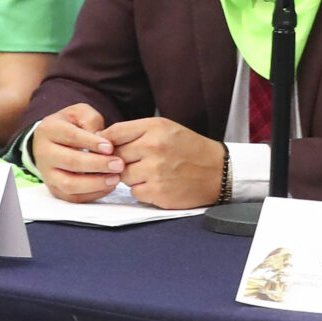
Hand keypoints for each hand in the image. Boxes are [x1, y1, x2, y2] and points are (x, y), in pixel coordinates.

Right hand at [32, 103, 121, 202]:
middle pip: (70, 162)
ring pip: (69, 184)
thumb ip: (91, 121)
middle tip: (119, 164)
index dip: (91, 143)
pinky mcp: (55, 188)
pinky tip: (108, 186)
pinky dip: (92, 194)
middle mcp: (44, 153)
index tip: (110, 147)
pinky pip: (73, 197)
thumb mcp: (80, 113)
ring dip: (95, 183)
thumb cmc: (71, 125)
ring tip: (115, 178)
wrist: (52, 140)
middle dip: (97, 164)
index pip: (70, 136)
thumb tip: (102, 139)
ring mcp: (47, 174)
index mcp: (49, 130)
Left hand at [101, 117, 223, 209]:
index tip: (107, 149)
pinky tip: (158, 184)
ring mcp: (155, 171)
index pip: (113, 133)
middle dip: (120, 162)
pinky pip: (135, 192)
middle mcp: (153, 147)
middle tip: (135, 163)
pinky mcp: (158, 192)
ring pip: (123, 177)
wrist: (218, 171)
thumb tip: (103, 141)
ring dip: (132, 177)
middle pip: (114, 157)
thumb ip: (136, 132)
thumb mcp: (166, 129)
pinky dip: (143, 191)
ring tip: (151, 173)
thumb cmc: (190, 149)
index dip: (106, 143)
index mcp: (154, 128)